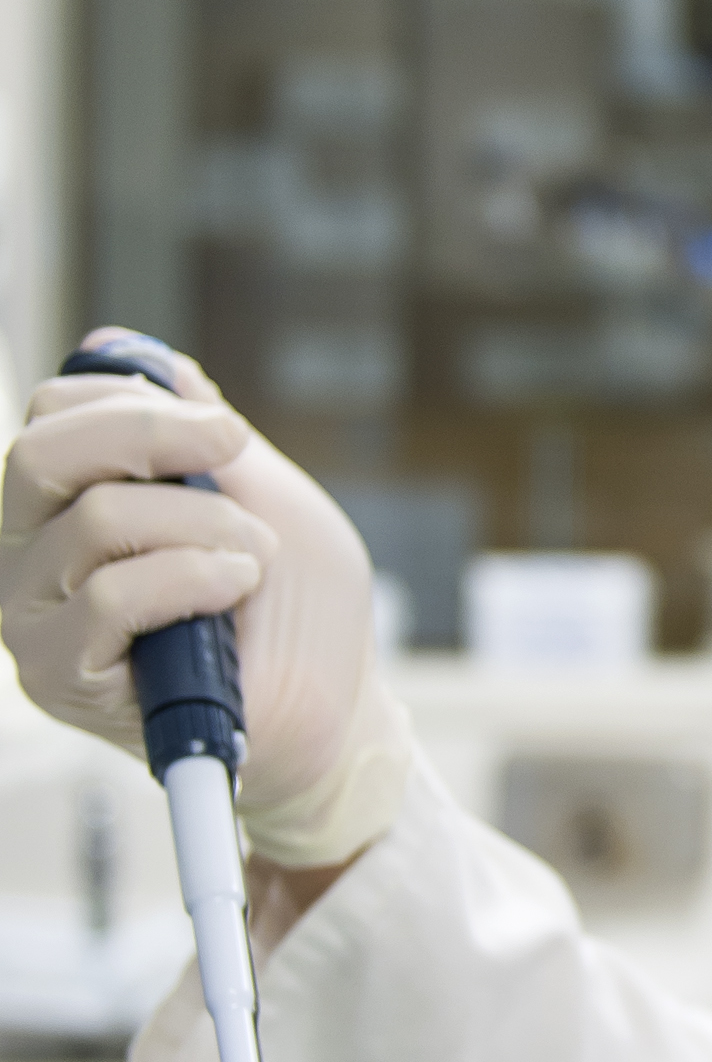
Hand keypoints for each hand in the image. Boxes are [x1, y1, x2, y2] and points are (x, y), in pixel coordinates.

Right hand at [0, 334, 410, 864]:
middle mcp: (30, 554)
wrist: (330, 710)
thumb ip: (193, 430)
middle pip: (41, 451)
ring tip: (253, 560)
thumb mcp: (259, 492)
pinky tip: (234, 590)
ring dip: (203, 524)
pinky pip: (111, 596)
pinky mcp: (60, 677)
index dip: (137, 400)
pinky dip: (191, 579)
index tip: (226, 431)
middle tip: (231, 451)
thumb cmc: (293, 606)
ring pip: (95, 519)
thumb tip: (125, 351)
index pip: (52, 413)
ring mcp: (35, 617)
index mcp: (66, 502)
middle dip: (151, 435)